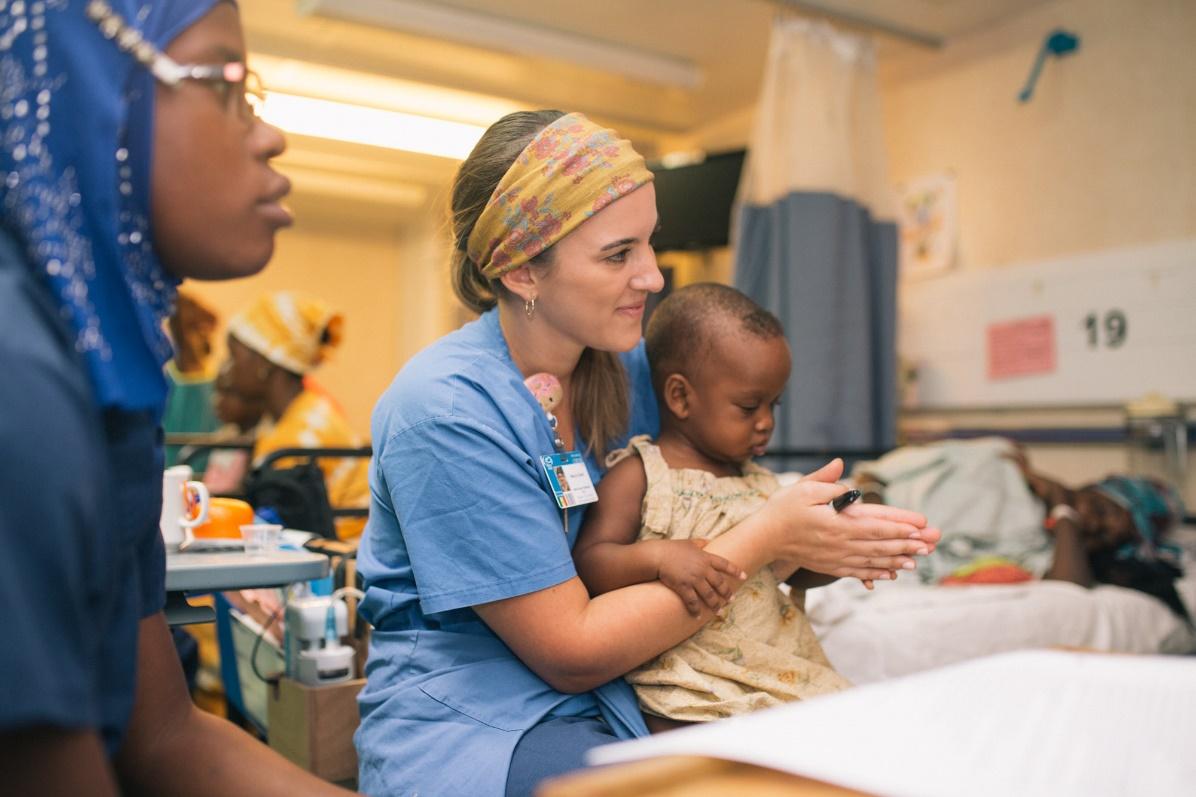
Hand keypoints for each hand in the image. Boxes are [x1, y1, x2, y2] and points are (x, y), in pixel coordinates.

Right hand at [656, 539, 746, 616]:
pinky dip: (696, 610)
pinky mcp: (683, 587)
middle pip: (720, 583)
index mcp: (705, 557)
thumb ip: (700, 542)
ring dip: (715, 605)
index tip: (744, 577)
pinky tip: (698, 616)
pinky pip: (692, 602)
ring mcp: (693, 579)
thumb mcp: (689, 542)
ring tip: (719, 612)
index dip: (735, 571)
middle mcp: (702, 569)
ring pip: (709, 595)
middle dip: (727, 593)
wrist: (657, 555)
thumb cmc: (672, 548)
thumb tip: (708, 541)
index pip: (725, 564)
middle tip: (731, 600)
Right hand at [761, 459, 939, 582]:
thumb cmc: (782, 509)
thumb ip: (825, 479)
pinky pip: (858, 572)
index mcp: (836, 523)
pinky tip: (890, 573)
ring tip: (917, 561)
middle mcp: (840, 543)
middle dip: (907, 544)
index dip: (899, 525)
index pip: (875, 524)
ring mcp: (836, 558)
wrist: (763, 538)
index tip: (921, 525)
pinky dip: (876, 573)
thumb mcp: (801, 487)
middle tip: (931, 544)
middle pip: (880, 544)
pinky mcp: (830, 565)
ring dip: (896, 560)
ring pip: (872, 560)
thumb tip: (841, 465)